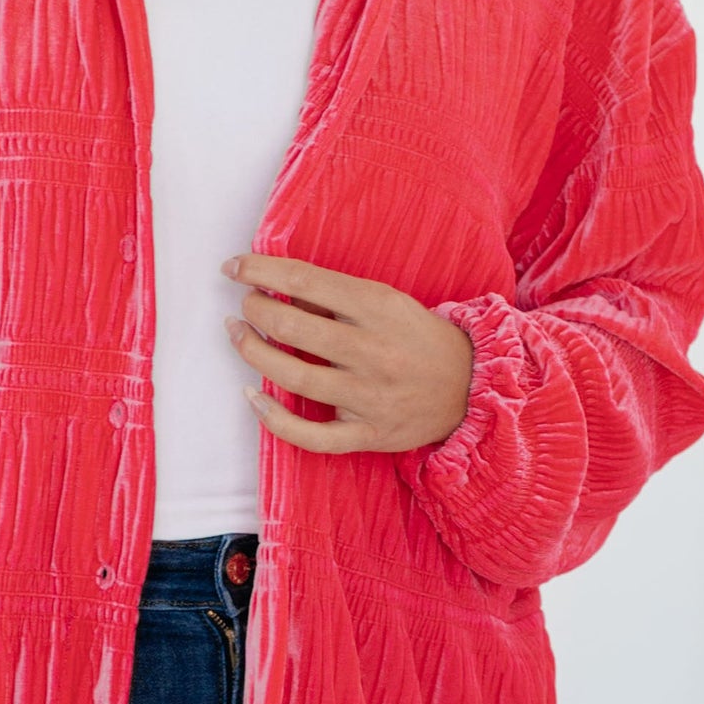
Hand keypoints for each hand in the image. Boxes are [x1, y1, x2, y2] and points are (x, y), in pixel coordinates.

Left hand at [221, 252, 473, 455]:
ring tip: (238, 335)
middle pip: (293, 326)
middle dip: (254, 310)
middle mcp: (373, 350)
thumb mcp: (386, 301)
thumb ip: (335, 296)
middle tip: (244, 305)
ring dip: (254, 353)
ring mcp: (370, 396)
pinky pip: (313, 436)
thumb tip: (275, 286)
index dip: (259, 270)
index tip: (233, 268)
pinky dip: (275, 420)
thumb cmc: (417, 337)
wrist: (470, 385)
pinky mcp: (370, 433)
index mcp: (378, 307)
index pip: (304, 279)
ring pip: (295, 377)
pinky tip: (253, 397)